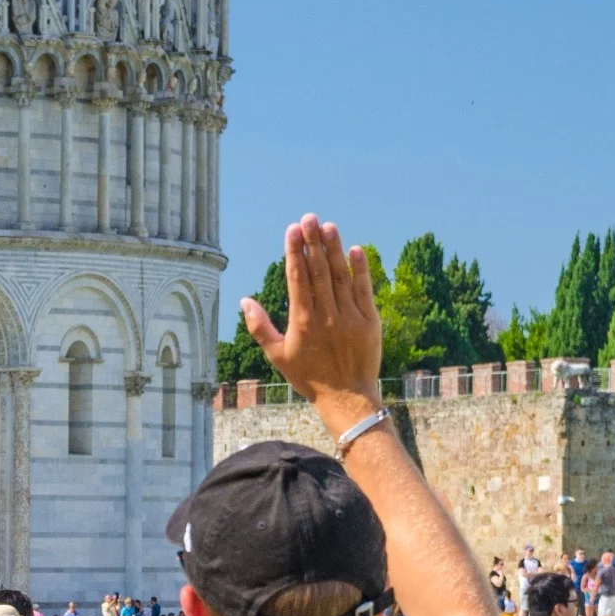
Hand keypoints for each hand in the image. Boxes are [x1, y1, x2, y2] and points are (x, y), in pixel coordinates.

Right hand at [242, 215, 383, 411]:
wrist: (346, 397)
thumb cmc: (308, 377)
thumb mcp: (277, 355)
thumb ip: (259, 327)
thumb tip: (244, 301)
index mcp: (302, 321)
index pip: (297, 278)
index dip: (294, 252)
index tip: (292, 230)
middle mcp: (326, 314)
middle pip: (318, 270)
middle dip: (313, 242)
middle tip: (308, 218)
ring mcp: (349, 315)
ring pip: (340, 275)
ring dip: (334, 249)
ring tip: (328, 226)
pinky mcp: (369, 320)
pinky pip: (364, 289)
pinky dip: (361, 268)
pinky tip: (356, 249)